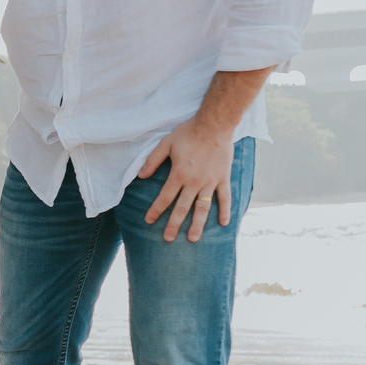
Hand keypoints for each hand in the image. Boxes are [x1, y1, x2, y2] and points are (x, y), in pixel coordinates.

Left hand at [139, 118, 234, 241]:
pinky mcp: (223, 178)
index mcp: (179, 174)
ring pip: (203, 208)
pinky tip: (223, 224)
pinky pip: (225, 198)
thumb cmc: (188, 133)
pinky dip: (225, 211)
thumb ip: (152, 160)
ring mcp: (210, 182)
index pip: (165, 198)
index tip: (149, 221)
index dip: (156, 210)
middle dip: (174, 224)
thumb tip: (141, 176)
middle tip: (168, 239)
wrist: (214, 125)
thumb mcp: (165, 144)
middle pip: (182, 208)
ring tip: (193, 238)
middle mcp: (194, 182)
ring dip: (198, 224)